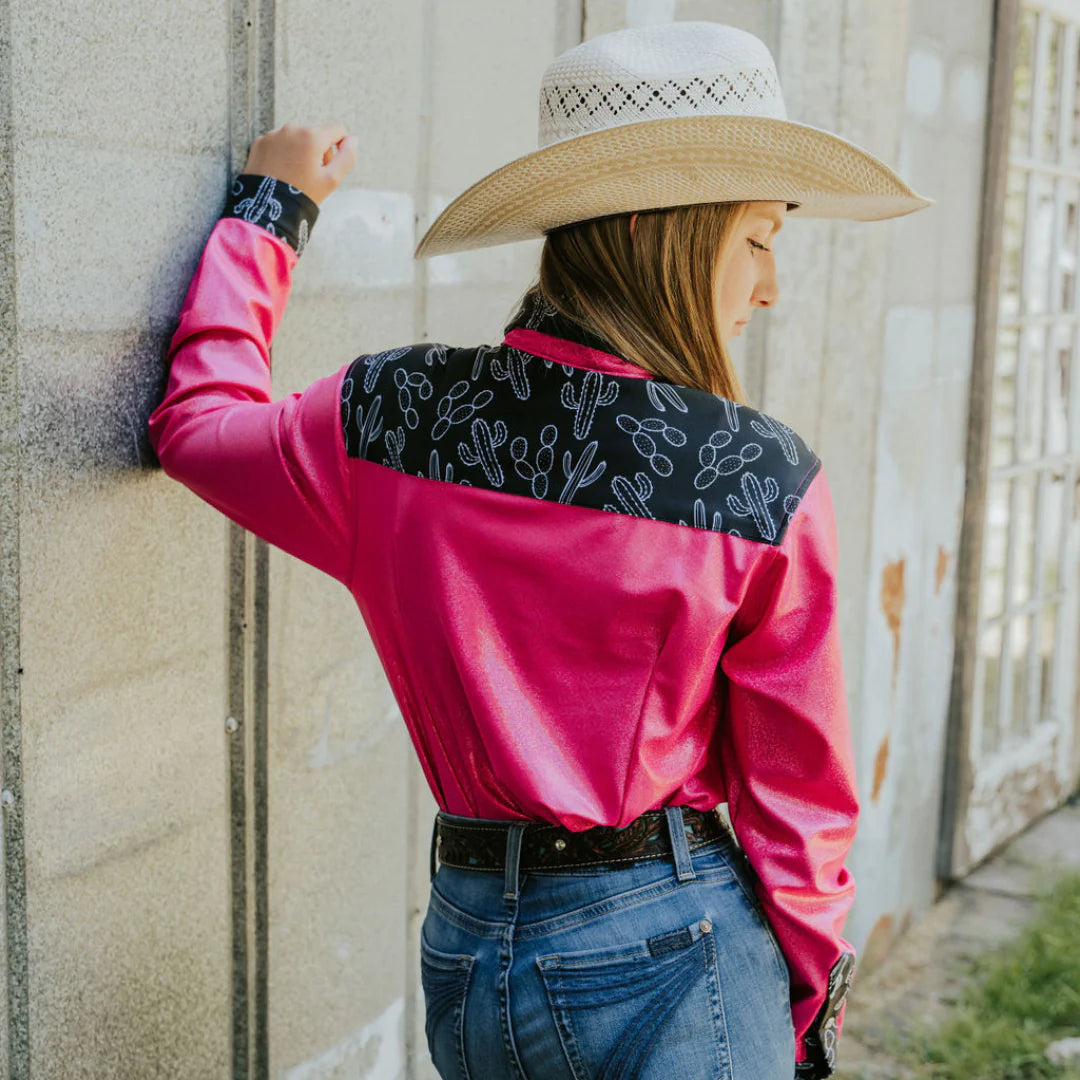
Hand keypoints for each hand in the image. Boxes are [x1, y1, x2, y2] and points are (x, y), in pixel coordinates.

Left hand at [242, 123, 356, 205]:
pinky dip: (282, 154)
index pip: (337, 130)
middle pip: (315, 134)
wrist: (268, 207)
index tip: (332, 163)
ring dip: (300, 151)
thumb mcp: (332, 180)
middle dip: (318, 151)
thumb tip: (352, 140)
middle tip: (312, 175)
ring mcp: (273, 135)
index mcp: (312, 136)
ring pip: (296, 138)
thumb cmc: (302, 194)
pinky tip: (281, 171)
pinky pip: (278, 143)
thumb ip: (347, 157)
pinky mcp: (260, 142)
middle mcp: (292, 129)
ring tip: (295, 175)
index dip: (341, 145)